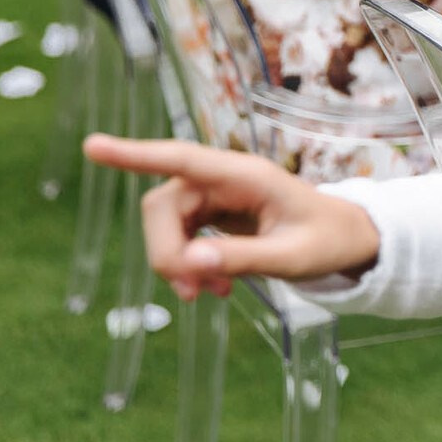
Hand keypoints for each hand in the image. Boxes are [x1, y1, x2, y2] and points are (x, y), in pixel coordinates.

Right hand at [82, 134, 381, 301]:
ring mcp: (217, 196)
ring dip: (175, 262)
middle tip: (190, 291)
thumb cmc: (328, 240)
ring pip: (165, 224)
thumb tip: (191, 263)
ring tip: (207, 295)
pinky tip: (211, 288)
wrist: (348, 240)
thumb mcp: (292, 257)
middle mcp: (225, 179)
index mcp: (246, 175)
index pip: (182, 159)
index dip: (135, 155)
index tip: (92, 147)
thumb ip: (243, 258)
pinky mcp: (213, 214)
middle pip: (162, 205)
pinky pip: (179, 237)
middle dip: (165, 251)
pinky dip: (187, 265)